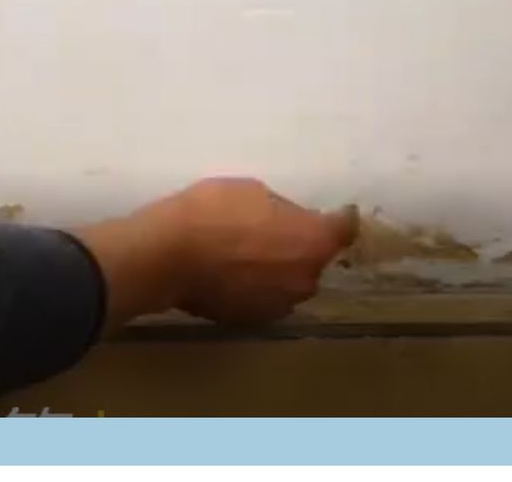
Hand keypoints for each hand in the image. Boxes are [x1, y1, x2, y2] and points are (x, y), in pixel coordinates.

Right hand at [72, 178, 354, 328]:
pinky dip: (255, 287)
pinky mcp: (251, 320)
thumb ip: (284, 211)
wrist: (166, 255)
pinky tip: (231, 273)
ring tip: (249, 255)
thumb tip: (290, 223)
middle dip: (302, 247)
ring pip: (288, 282)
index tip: (335, 212)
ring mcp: (279, 305)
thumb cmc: (213, 212)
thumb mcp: (254, 191)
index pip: (345, 229)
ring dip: (279, 270)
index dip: (339, 218)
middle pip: (314, 259)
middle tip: (275, 231)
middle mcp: (306, 279)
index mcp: (314, 242)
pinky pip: (263, 298)